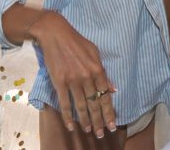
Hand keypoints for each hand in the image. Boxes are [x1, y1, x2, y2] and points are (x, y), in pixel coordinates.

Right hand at [29, 11, 115, 138]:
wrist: (57, 35)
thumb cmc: (78, 42)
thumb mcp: (95, 53)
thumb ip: (104, 73)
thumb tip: (113, 89)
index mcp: (97, 69)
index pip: (105, 95)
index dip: (109, 111)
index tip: (112, 125)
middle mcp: (87, 77)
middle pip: (94, 103)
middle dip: (99, 120)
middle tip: (101, 134)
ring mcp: (72, 80)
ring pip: (81, 106)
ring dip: (85, 121)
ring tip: (89, 130)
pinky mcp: (59, 82)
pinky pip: (65, 103)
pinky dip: (68, 116)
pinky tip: (71, 125)